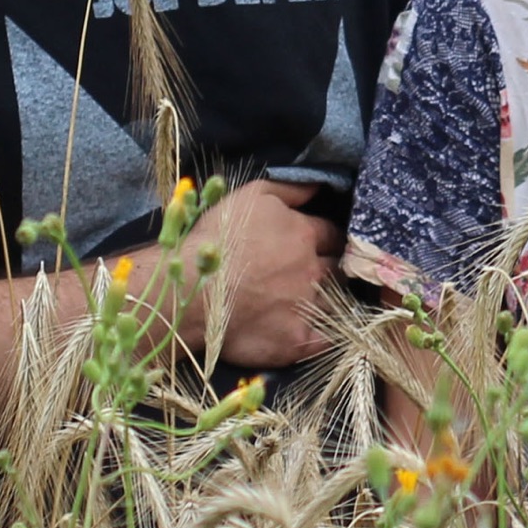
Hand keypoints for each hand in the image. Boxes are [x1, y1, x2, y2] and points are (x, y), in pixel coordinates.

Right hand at [109, 178, 341, 372]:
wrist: (189, 293)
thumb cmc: (216, 240)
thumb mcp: (252, 196)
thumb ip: (291, 188)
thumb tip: (321, 186)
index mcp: (304, 234)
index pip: (332, 234)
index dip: (326, 238)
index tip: (319, 244)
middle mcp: (313, 270)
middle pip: (338, 268)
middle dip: (331, 268)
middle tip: (314, 273)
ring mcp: (308, 307)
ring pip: (335, 301)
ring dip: (329, 299)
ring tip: (313, 301)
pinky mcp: (298, 341)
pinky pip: (327, 338)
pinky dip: (327, 333)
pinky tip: (317, 329)